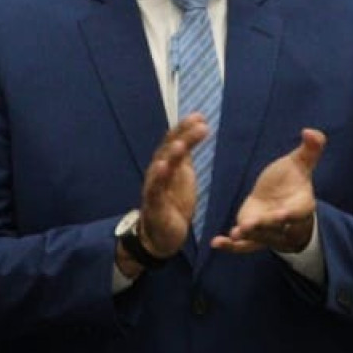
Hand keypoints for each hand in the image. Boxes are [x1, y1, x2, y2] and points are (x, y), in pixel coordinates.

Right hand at [133, 114, 207, 264]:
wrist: (161, 236)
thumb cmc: (172, 204)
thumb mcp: (183, 177)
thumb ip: (185, 157)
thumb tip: (194, 132)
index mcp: (168, 166)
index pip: (175, 142)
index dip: (185, 129)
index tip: (199, 116)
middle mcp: (158, 173)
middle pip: (168, 150)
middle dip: (182, 136)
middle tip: (199, 123)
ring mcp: (154, 188)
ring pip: (160, 166)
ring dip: (170, 154)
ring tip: (181, 143)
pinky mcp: (153, 205)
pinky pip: (154, 190)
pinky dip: (158, 177)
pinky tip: (163, 166)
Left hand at [214, 128, 324, 253]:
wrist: (282, 198)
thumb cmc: (293, 178)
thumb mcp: (300, 162)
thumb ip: (310, 149)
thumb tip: (311, 131)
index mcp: (301, 205)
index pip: (299, 211)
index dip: (291, 213)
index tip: (283, 214)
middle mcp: (286, 223)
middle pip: (276, 228)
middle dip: (264, 227)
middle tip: (249, 225)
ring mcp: (269, 232)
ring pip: (260, 238)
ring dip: (247, 236)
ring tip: (235, 234)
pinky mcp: (254, 237)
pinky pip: (244, 245)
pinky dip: (231, 247)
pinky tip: (216, 243)